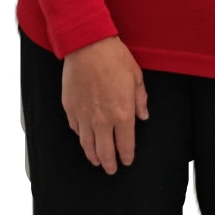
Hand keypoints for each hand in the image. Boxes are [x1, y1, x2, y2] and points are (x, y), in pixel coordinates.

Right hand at [61, 36, 148, 173]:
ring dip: (93, 156)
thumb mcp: (136, 77)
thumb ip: (140, 100)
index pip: (125, 145)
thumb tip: (144, 115)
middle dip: (109, 163)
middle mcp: (103, 121)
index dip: (126, 156)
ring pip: (87, 145)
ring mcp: (84, 116)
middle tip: (111, 169)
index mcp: (122, 114)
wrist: (88, 45)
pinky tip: (83, 137)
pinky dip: (80, 136)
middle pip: (105, 152)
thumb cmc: (114, 58)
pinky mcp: (70, 109)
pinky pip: (75, 129)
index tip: (127, 160)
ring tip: (96, 161)